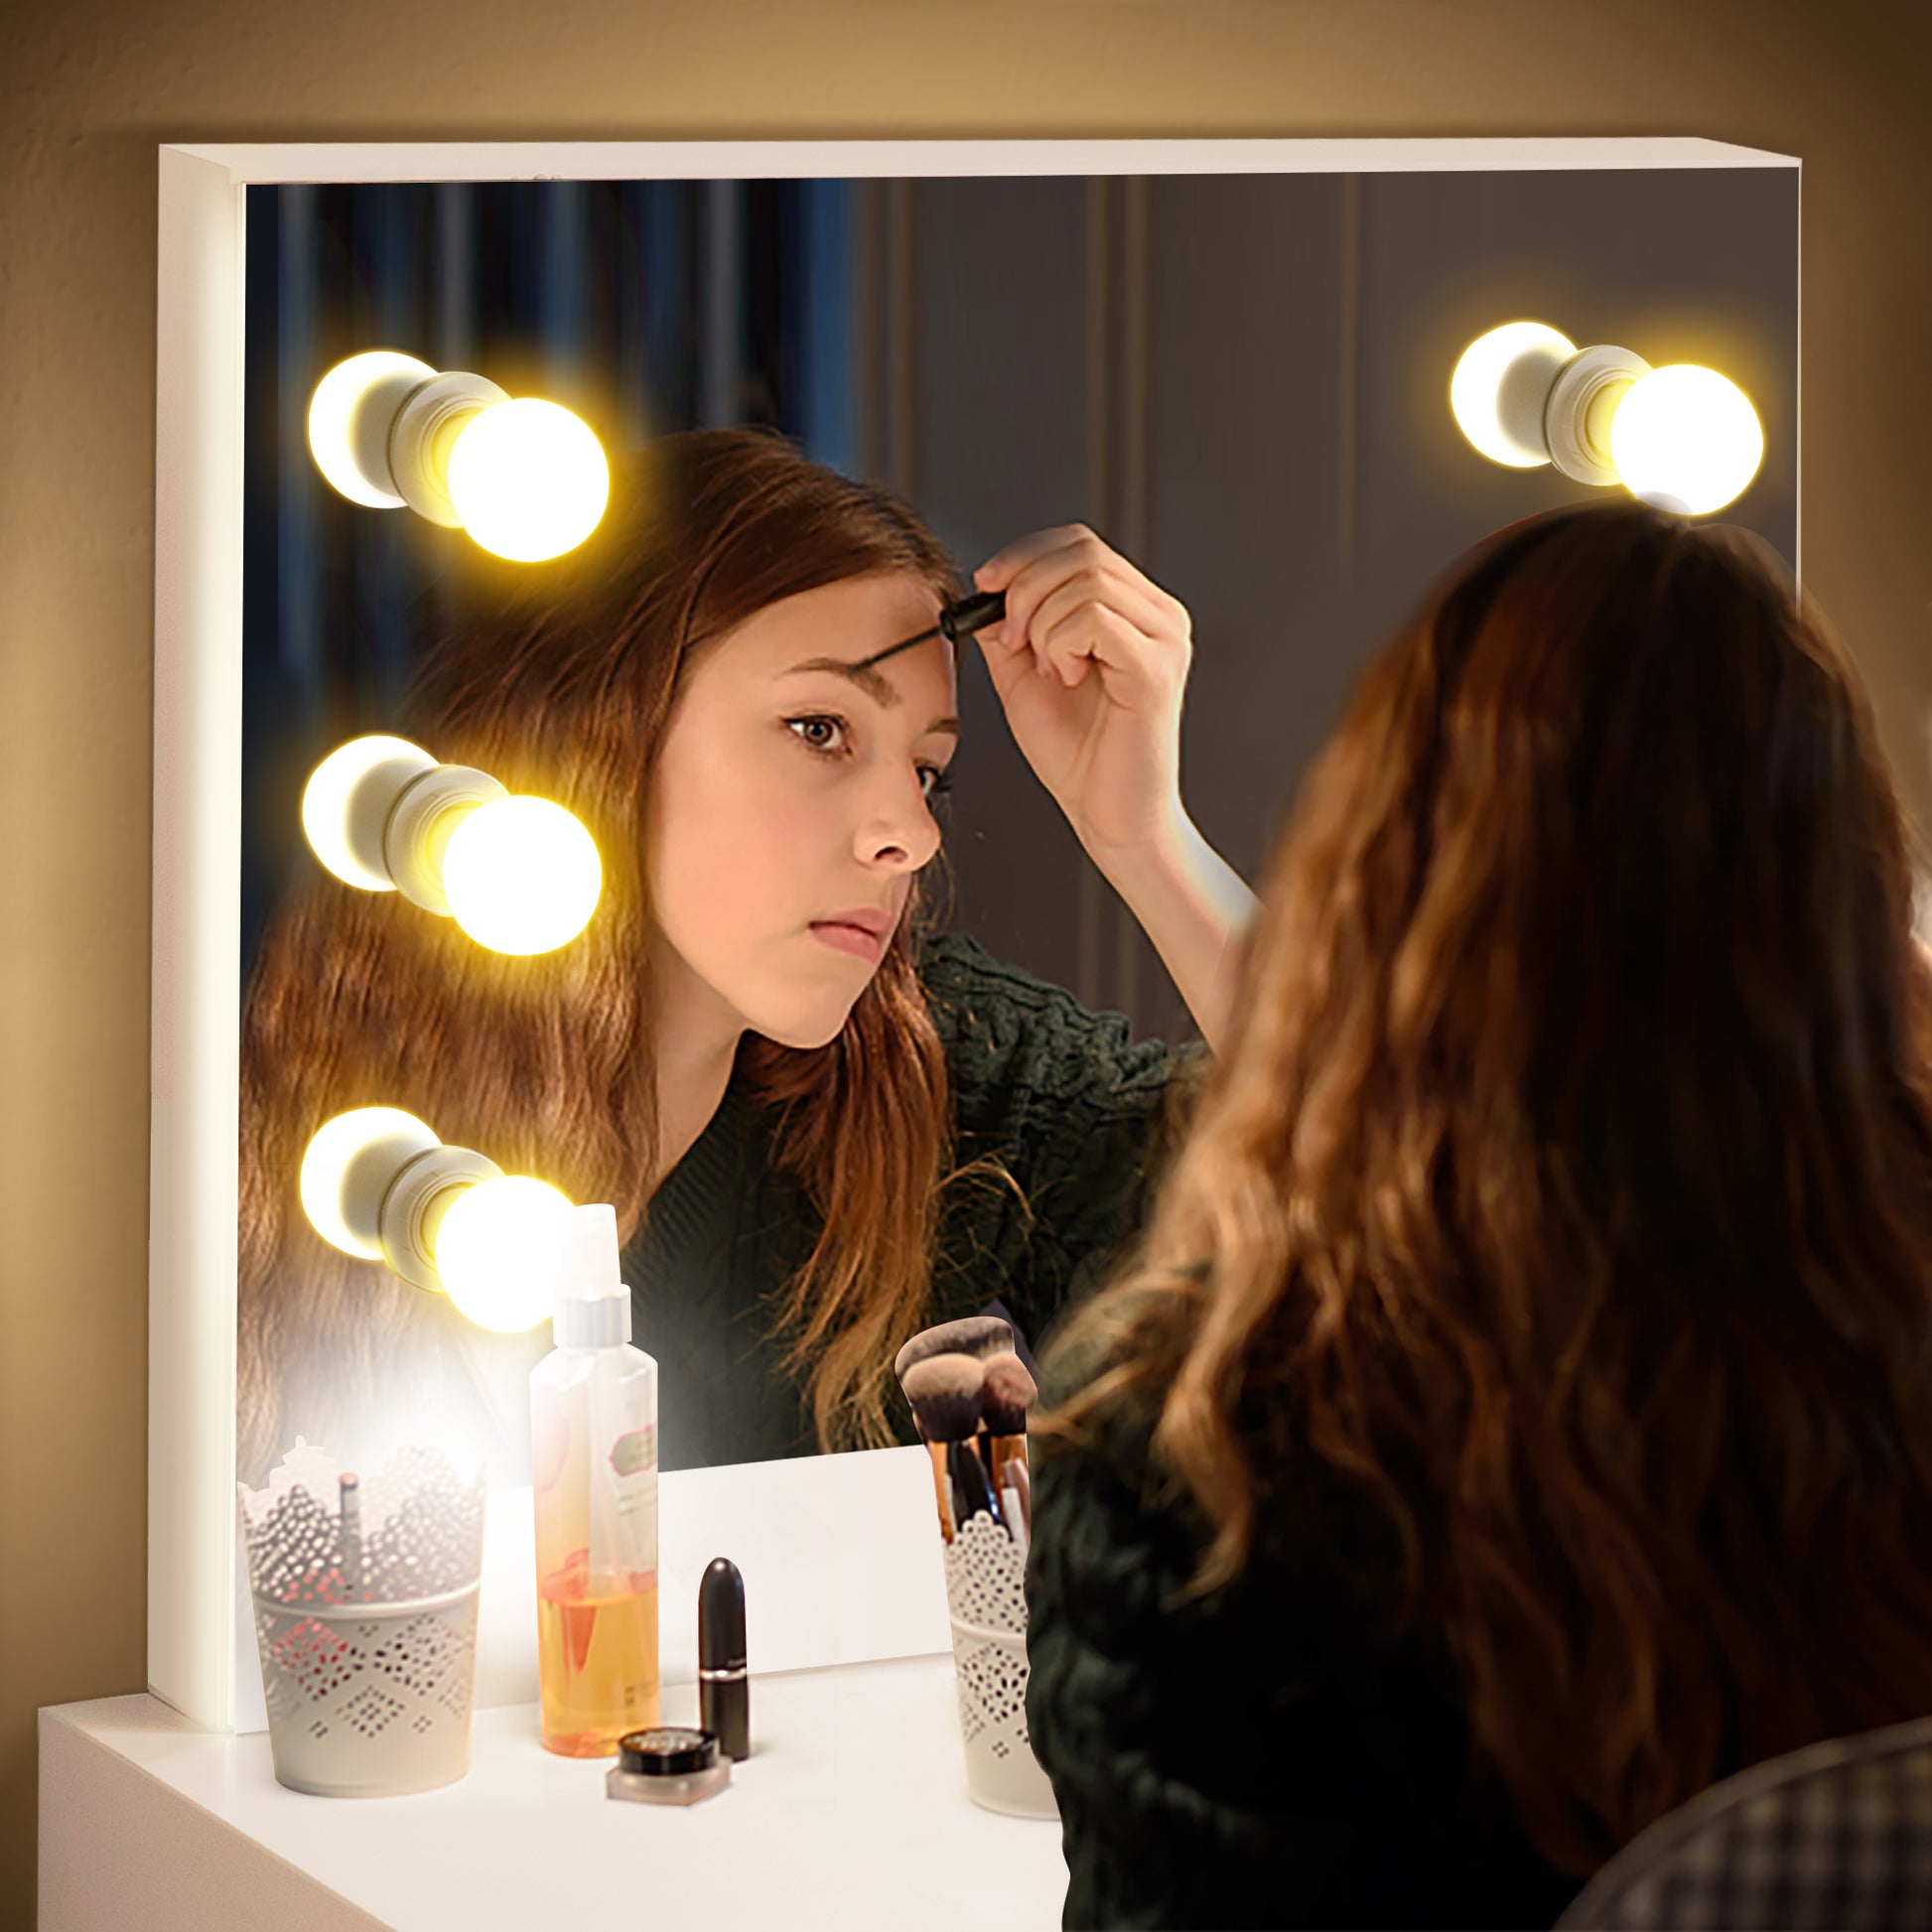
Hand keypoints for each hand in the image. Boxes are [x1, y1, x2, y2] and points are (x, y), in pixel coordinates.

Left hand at [971, 526, 1193, 859]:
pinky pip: (1094, 620)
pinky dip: (1060, 645)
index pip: (1078, 544)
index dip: (1024, 556)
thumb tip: (986, 587)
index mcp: (1133, 610)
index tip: (986, 587)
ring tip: (1049, 671)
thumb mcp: (1025, 677)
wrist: (1107, 815)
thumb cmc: (1077, 755)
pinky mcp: (1156, 669)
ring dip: (1043, 625)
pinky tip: (1066, 679)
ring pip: (1086, 581)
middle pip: (1081, 552)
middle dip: (1025, 591)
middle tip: (1015, 643)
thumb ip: (1008, 629)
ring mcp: (1164, 640)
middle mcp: (1158, 616)